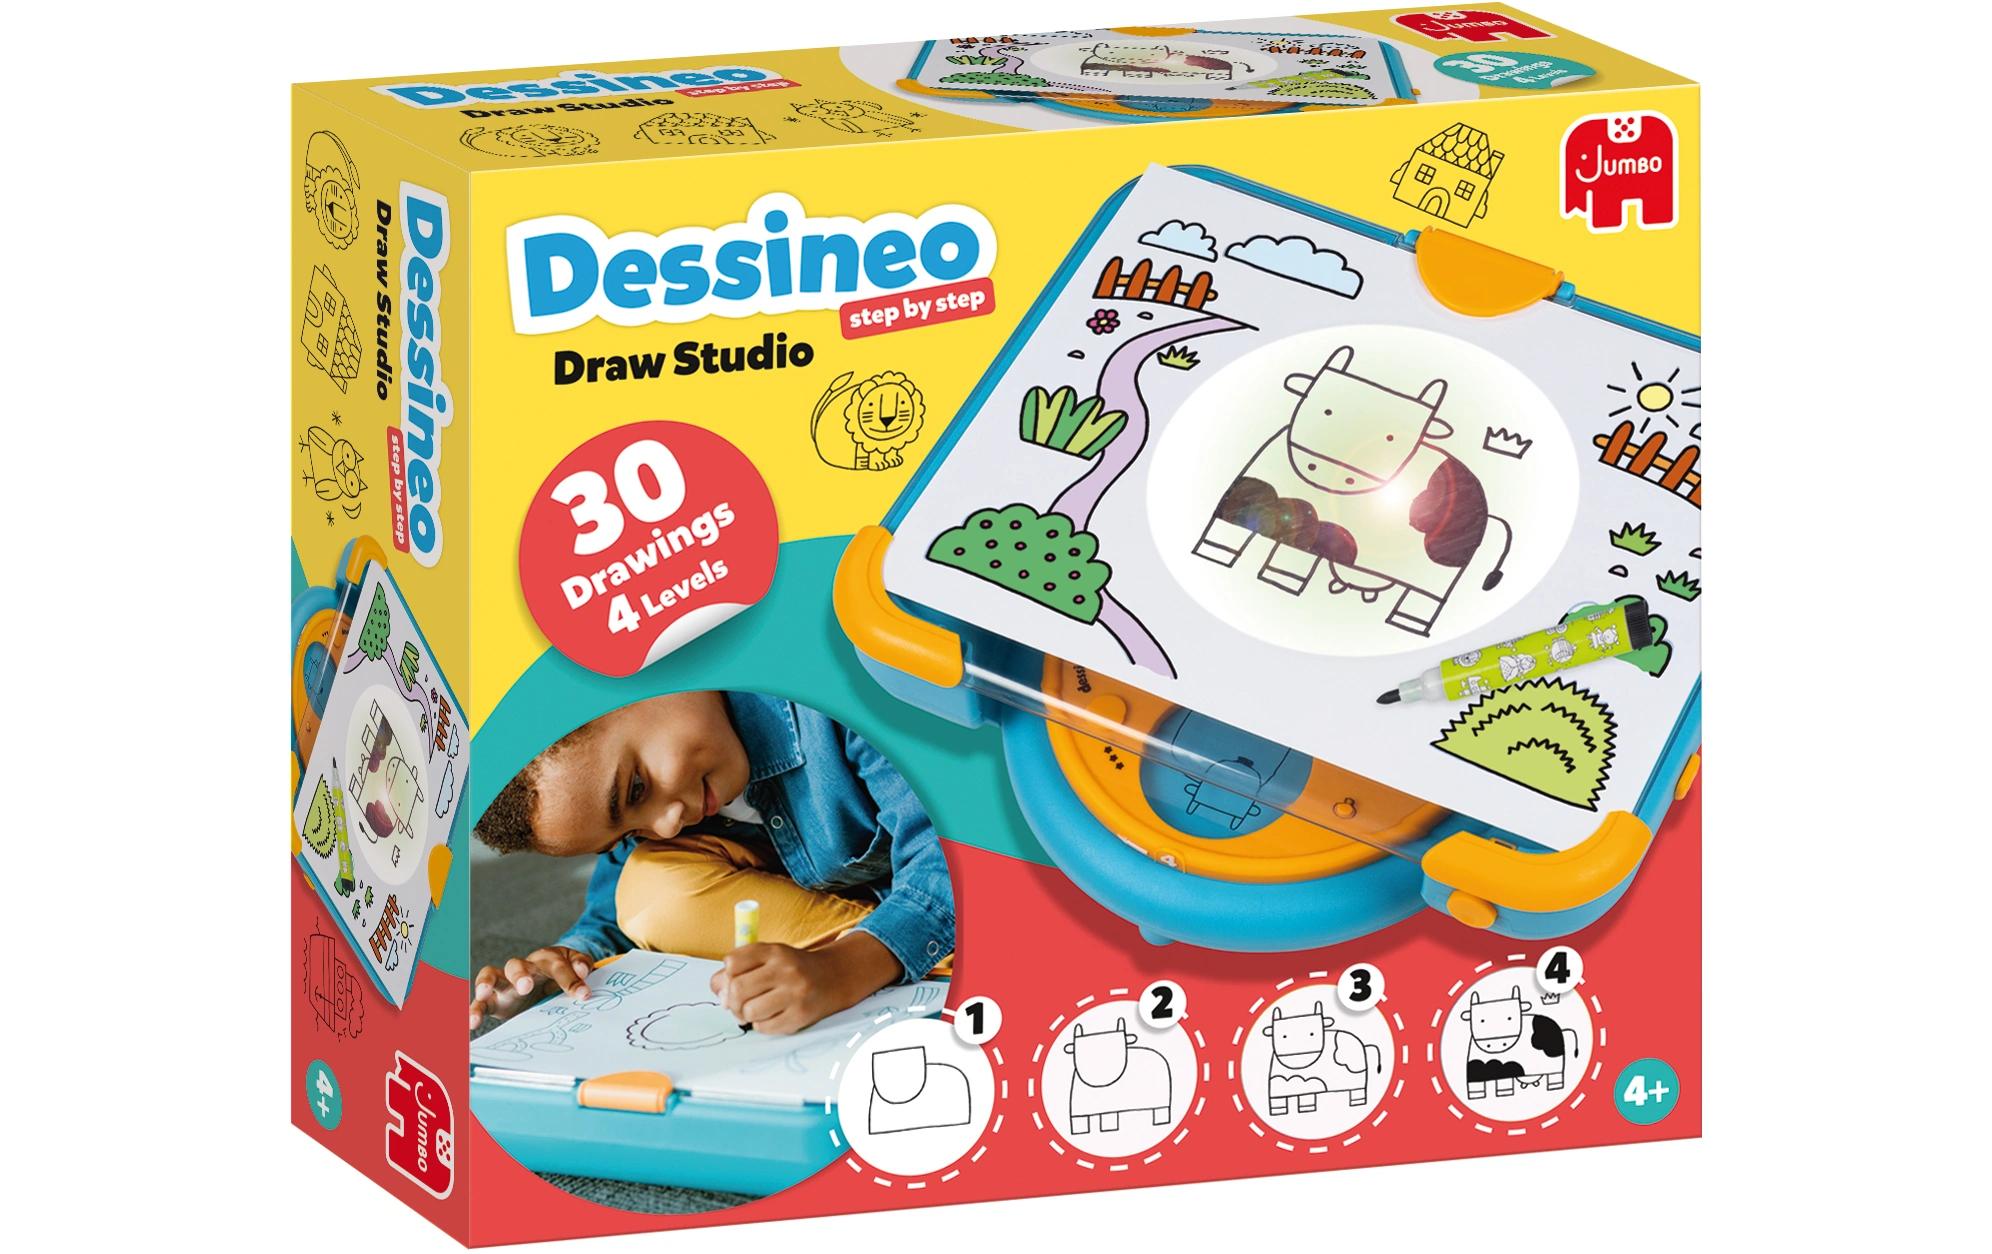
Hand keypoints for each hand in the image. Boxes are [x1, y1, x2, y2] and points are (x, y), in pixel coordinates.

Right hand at [468, 946, 593, 1029]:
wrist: (548, 978)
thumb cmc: (562, 972)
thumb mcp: (576, 965)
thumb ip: (581, 965)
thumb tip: (585, 971)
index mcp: (546, 959)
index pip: (556, 965)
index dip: (570, 978)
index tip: (583, 994)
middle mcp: (523, 968)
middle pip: (516, 965)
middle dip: (520, 975)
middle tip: (526, 987)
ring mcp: (505, 983)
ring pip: (490, 975)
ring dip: (486, 983)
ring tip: (483, 993)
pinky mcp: (494, 1000)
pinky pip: (480, 1003)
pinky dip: (473, 1010)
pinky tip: (471, 1022)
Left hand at [709, 932, 900, 1034]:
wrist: (834, 977)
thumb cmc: (793, 968)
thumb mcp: (770, 956)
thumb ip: (740, 967)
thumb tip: (717, 989)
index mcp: (774, 950)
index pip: (732, 962)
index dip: (726, 975)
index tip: (732, 981)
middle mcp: (785, 969)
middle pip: (737, 988)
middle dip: (731, 1000)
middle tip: (736, 1004)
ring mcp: (795, 993)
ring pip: (749, 1011)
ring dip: (745, 1015)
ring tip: (754, 1011)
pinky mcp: (800, 1015)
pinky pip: (764, 1028)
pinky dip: (760, 1026)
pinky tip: (769, 1017)